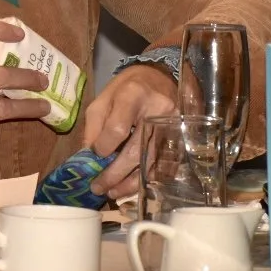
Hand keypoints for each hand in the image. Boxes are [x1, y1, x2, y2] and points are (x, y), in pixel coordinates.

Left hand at [83, 64, 176, 197]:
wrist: (159, 77)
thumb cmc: (126, 88)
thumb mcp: (103, 98)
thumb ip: (95, 126)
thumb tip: (89, 155)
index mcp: (133, 95)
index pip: (119, 128)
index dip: (105, 146)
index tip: (94, 156)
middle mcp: (157, 111)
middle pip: (136, 150)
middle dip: (115, 173)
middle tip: (98, 188)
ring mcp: (173, 126)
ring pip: (152, 162)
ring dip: (131, 182)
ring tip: (113, 192)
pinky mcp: (181, 138)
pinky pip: (165, 165)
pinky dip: (148, 179)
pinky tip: (133, 187)